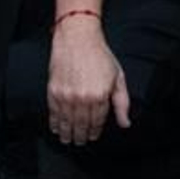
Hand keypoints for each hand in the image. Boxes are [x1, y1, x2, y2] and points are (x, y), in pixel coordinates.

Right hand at [48, 19, 129, 146]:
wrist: (78, 37)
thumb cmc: (99, 55)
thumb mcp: (118, 76)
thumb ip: (122, 102)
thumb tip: (125, 123)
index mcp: (100, 96)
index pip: (97, 122)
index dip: (95, 131)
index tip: (93, 136)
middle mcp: (83, 99)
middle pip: (81, 126)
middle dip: (81, 137)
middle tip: (80, 141)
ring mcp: (67, 96)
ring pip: (67, 124)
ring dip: (67, 134)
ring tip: (68, 139)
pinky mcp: (54, 92)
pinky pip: (54, 114)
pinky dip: (55, 124)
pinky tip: (57, 128)